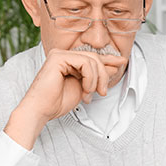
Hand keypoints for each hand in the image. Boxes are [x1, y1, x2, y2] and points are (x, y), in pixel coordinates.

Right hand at [4, 49, 127, 148]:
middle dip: (103, 76)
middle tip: (102, 92)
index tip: (123, 62)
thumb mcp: (85, 88)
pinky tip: (85, 88)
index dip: (109, 59)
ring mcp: (60, 54)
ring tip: (89, 94)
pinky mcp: (58, 57)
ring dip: (96, 80)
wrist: (42, 110)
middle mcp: (63, 55)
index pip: (92, 57)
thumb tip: (113, 67)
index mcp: (69, 61)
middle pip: (95, 58)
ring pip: (92, 60)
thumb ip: (97, 76)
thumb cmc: (58, 102)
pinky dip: (90, 77)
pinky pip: (85, 62)